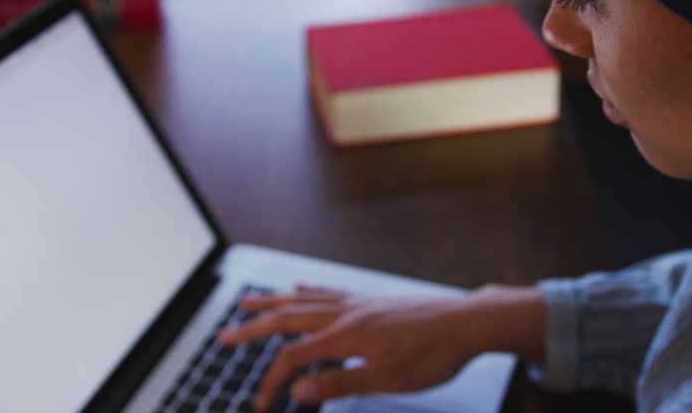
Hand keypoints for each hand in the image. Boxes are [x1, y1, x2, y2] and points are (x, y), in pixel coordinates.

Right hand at [218, 283, 545, 410]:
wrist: (467, 323)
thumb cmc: (433, 353)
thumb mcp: (388, 380)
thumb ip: (341, 383)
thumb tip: (300, 389)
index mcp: (347, 335)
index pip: (294, 359)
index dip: (272, 382)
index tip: (263, 404)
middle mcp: (347, 314)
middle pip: (289, 319)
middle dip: (254, 329)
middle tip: (225, 336)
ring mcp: (359, 304)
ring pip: (304, 301)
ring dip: (273, 304)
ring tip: (247, 303)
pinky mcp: (371, 301)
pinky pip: (329, 292)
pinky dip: (307, 292)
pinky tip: (300, 290)